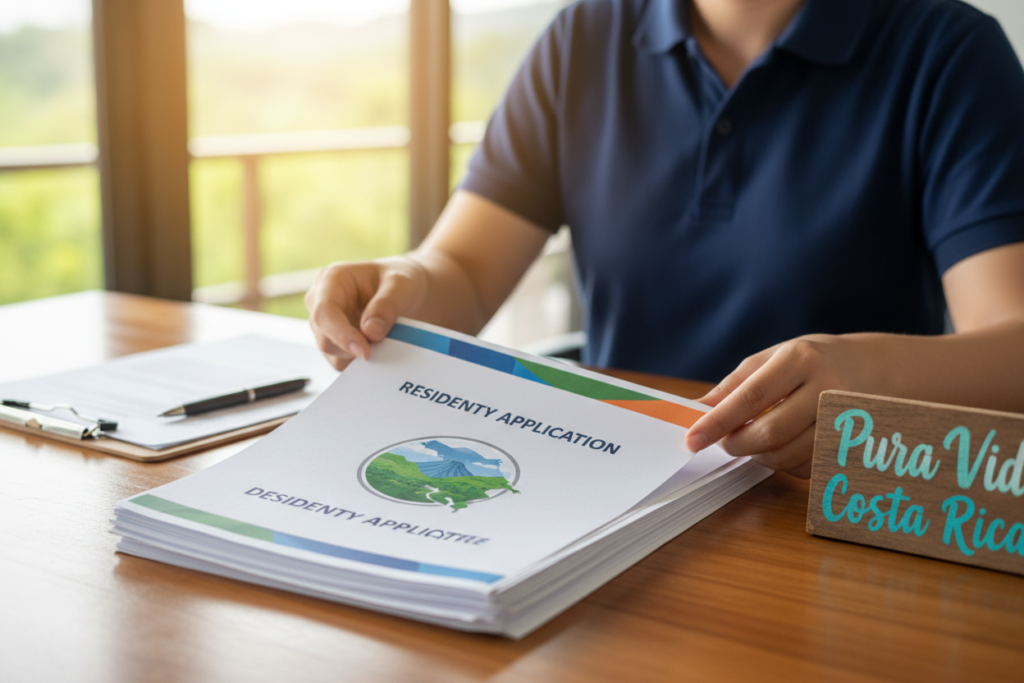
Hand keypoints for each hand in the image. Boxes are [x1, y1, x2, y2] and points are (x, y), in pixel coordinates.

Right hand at [304, 257, 426, 369]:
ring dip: (360, 356)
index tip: (364, 351)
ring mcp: (326, 325)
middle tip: (385, 345)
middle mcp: (321, 302)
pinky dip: (362, 362)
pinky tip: (380, 347)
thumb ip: (386, 306)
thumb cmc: (401, 281)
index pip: (324, 312)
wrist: (408, 293)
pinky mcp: (335, 343)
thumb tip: (370, 332)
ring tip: (386, 339)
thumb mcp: (402, 285)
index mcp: (331, 279)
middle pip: (325, 339)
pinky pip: (343, 363)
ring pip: (333, 355)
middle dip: (354, 349)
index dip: (341, 334)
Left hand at [683, 334, 885, 477]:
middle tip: (724, 442)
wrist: (877, 368)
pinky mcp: (853, 446)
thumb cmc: (813, 361)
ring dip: (759, 456)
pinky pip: (807, 468)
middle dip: (737, 444)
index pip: (751, 396)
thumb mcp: (773, 358)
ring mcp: (846, 420)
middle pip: (771, 433)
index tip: (693, 439)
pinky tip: (785, 445)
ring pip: (788, 456)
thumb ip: (735, 385)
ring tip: (753, 440)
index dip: (719, 421)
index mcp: (800, 359)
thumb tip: (697, 411)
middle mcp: (827, 388)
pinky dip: (785, 463)